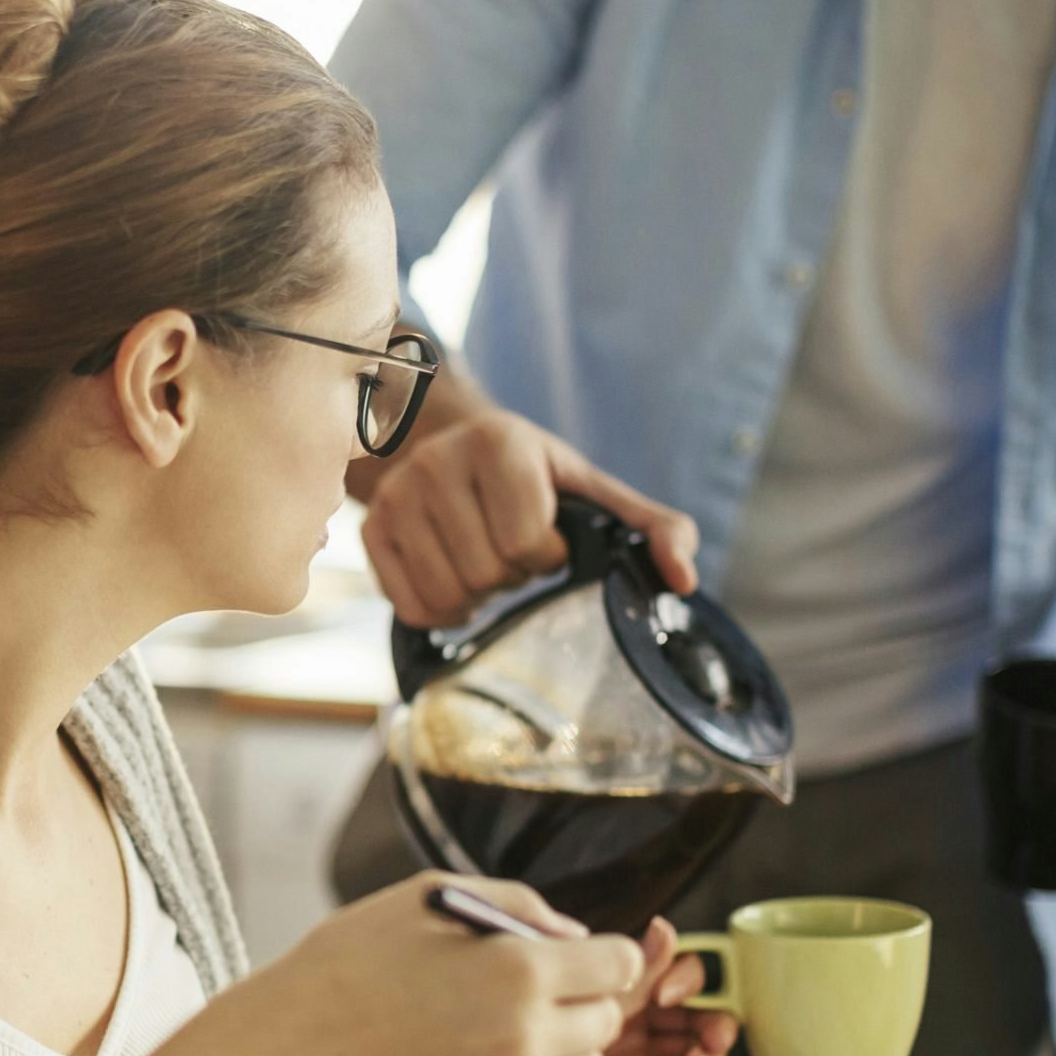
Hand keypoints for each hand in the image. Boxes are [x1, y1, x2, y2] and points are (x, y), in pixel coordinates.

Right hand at [240, 874, 645, 1055]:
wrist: (289, 1049)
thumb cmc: (351, 961)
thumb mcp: (429, 898)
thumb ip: (516, 905)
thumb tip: (572, 935)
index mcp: (520, 969)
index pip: (621, 965)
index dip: (602, 956)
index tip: (575, 960)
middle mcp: (527, 1035)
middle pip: (608, 1022)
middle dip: (581, 1002)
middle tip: (534, 996)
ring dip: (563, 1053)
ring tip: (510, 1036)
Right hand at [361, 406, 700, 628]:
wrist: (447, 445)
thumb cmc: (531, 477)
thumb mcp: (592, 489)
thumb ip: (654, 527)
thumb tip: (684, 580)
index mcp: (499, 443)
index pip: (527, 540)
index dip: (547, 554)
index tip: (546, 536)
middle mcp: (438, 463)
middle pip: (487, 571)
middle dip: (512, 575)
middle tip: (512, 553)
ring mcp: (398, 497)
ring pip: (449, 594)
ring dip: (479, 596)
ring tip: (485, 563)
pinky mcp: (371, 531)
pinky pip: (411, 607)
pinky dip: (443, 612)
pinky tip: (456, 582)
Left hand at [554, 917, 736, 1055]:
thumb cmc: (498, 1010)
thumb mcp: (551, 975)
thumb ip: (613, 961)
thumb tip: (661, 931)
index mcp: (616, 977)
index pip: (672, 966)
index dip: (685, 975)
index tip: (667, 990)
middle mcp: (631, 1013)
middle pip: (696, 1009)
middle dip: (713, 1021)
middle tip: (708, 1037)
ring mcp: (632, 1052)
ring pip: (694, 1048)